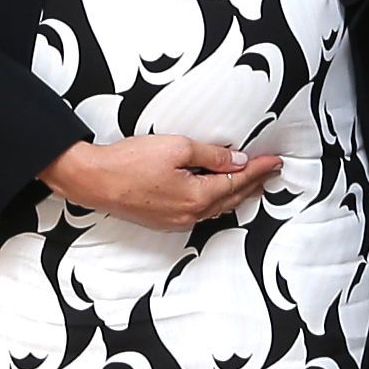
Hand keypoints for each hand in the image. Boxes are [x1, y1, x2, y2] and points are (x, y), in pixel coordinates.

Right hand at [40, 134, 280, 229]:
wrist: (93, 180)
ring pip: (216, 208)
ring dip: (236, 195)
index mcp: (196, 197)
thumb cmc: (129, 162)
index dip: (258, 170)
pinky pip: (200, 212)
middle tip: (271, 172)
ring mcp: (176, 220)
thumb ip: (210, 155)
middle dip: (253, 184)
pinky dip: (215, 201)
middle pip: (231, 199)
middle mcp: (189, 214)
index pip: (237, 181)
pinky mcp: (163, 220)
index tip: (275, 162)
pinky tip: (217, 195)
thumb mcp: (176, 148)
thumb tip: (236, 161)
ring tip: (252, 184)